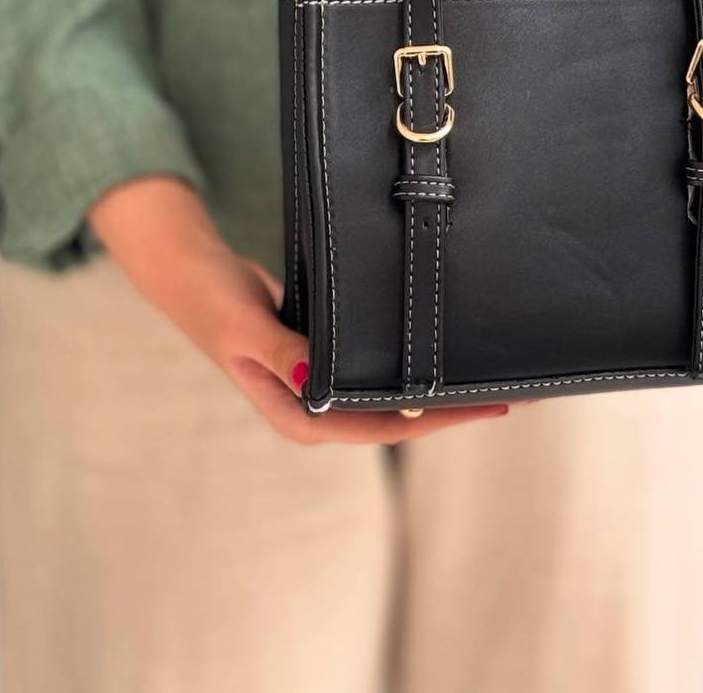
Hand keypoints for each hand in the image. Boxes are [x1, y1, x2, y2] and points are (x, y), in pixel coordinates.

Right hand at [88, 176, 509, 442]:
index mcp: (298, 417)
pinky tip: (440, 349)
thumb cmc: (215, 303)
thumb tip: (321, 385)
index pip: (381, 428)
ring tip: (486, 374)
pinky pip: (377, 372)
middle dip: (450, 409)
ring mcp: (322, 388)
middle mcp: (315, 411)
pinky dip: (410, 365)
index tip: (483, 407)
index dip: (436, 420)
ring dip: (435, 389)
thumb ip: (280, 356)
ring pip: (390, 397)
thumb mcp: (244, 328)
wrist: (195, 274)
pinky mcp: (326, 363)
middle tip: (506, 392)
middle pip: (396, 419)